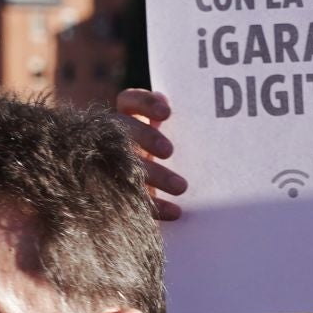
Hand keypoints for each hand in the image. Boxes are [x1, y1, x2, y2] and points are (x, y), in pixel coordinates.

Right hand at [114, 88, 187, 220]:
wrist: (164, 197)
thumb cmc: (176, 155)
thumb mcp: (176, 138)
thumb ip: (178, 125)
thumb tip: (197, 111)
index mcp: (130, 119)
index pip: (129, 101)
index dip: (145, 104)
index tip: (167, 113)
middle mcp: (117, 140)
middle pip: (122, 130)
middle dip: (146, 138)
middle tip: (169, 151)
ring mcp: (114, 166)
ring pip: (127, 166)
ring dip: (155, 175)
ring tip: (182, 187)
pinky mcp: (119, 195)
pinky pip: (133, 200)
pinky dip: (156, 206)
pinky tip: (175, 211)